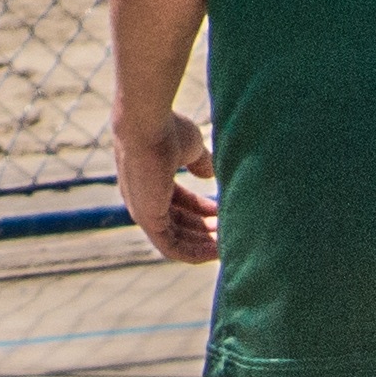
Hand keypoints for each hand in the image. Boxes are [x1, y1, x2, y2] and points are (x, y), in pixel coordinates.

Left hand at [114, 109, 217, 261]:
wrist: (149, 123)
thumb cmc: (166, 129)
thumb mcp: (189, 148)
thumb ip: (199, 162)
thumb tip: (209, 173)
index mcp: (151, 182)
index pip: (179, 205)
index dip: (204, 212)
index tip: (227, 214)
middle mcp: (143, 199)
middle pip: (179, 225)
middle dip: (207, 231)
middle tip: (233, 234)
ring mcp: (142, 210)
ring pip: (177, 240)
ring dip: (204, 245)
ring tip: (231, 245)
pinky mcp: (145, 219)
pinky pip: (172, 247)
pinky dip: (195, 252)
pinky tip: (218, 250)